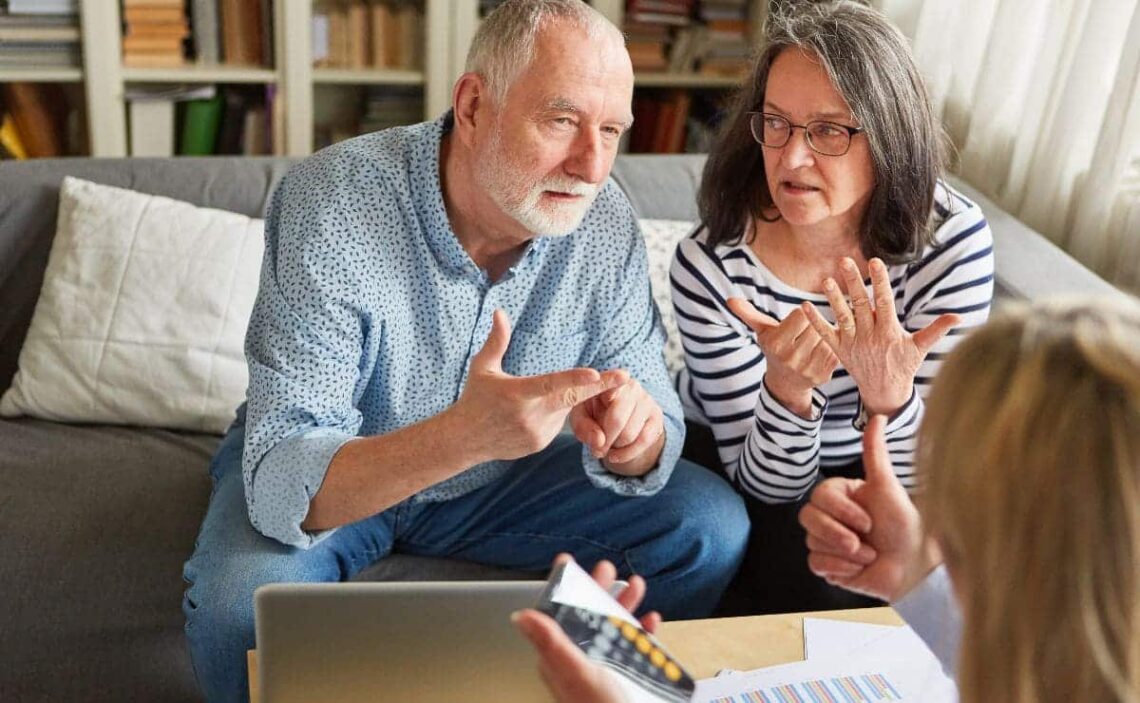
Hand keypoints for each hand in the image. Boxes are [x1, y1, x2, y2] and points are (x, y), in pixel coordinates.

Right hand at [454, 310, 627, 463]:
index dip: (574, 379)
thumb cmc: (474, 398)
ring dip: (560, 400)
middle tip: (625, 376)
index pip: (551, 384)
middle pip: (572, 398)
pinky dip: (553, 413)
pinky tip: (529, 415)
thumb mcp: (481, 368)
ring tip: (528, 401)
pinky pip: (558, 423)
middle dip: (600, 387)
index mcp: (517, 393)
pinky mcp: (541, 443)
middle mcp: (530, 415)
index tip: (595, 373)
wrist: (465, 440)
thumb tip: (500, 312)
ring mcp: (537, 432)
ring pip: (564, 410)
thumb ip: (496, 341)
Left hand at [512, 556, 661, 702]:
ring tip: (637, 587)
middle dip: (599, 591)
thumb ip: (551, 643)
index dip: (565, 588)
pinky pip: (633, 648)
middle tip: (608, 570)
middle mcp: (580, 662)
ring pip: (612, 629)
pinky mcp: (625, 679)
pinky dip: (643, 633)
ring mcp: (604, 670)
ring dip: (624, 607)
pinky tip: (651, 622)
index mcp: (562, 659)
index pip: (558, 614)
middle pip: (587, 617)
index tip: (569, 563)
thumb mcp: (576, 673)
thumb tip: (522, 616)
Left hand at [569, 377, 665, 473]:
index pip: (611, 384)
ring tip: (606, 448)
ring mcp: (647, 401)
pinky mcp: (657, 417)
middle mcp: (632, 386)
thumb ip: (583, 427)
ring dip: (615, 447)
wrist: (615, 419)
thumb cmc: (592, 413)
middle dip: (604, 440)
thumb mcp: (580, 417)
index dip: (610, 392)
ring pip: (630, 434)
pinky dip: (627, 453)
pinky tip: (615, 456)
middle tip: (595, 451)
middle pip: (617, 419)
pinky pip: (644, 441)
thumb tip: (599, 442)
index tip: (607, 397)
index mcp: (610, 380)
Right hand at [726, 297, 838, 417]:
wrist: (785, 381)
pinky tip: (821, 351)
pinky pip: (834, 351)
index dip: (800, 315)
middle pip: (814, 325)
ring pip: (826, 337)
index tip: (796, 321)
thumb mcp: (762, 331)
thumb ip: (749, 314)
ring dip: (823, 336)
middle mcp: (790, 358)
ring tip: (813, 342)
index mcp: (776, 343)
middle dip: (812, 326)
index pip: (801, 314)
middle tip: (806, 333)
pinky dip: (831, 348)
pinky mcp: (823, 375)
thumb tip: (731, 300)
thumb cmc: (775, 347)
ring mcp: (807, 369)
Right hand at [799, 415, 939, 600]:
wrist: (914, 566)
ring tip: (868, 555)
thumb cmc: (904, 524)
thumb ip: (875, 452)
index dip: (841, 511)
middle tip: (864, 541)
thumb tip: (878, 416)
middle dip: (838, 533)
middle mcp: (831, 517)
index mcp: (841, 496)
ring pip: (812, 542)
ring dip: (846, 553)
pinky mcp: (828, 566)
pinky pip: (816, 564)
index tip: (868, 521)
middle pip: (808, 518)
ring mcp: (827, 541)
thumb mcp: (887, 486)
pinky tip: (859, 568)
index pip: (819, 496)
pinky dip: (840, 568)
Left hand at [801, 257, 957, 414]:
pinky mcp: (839, 350)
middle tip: (844, 261)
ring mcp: (853, 343)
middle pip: (860, 305)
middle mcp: (869, 336)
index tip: (875, 262)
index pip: (884, 302)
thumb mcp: (921, 348)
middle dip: (853, 282)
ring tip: (825, 280)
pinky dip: (814, 321)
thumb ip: (936, 330)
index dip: (880, 282)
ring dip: (833, 298)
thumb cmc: (904, 366)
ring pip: (841, 317)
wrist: (884, 392)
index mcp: (889, 332)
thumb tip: (959, 317)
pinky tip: (803, 305)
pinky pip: (824, 334)